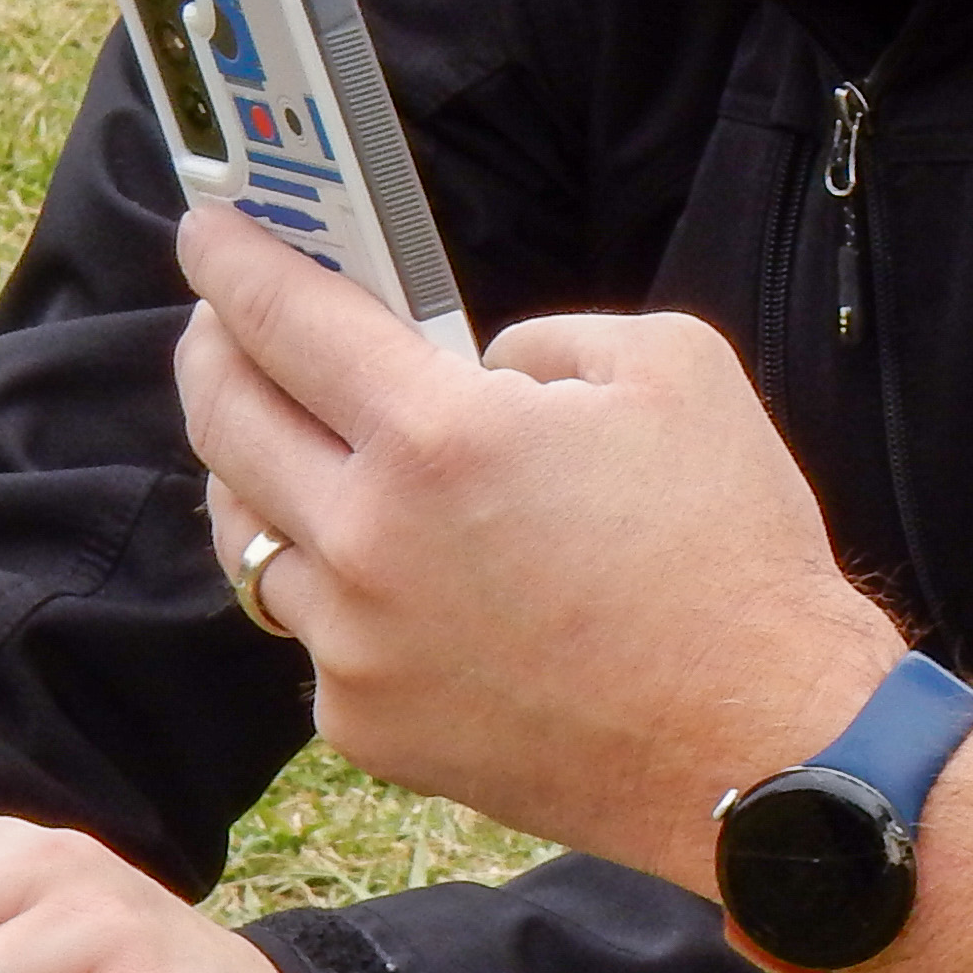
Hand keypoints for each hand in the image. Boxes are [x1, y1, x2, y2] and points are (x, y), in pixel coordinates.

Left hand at [174, 205, 897, 887]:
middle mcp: (368, 541)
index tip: (209, 232)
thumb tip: (479, 369)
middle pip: (224, 421)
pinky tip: (392, 574)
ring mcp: (356, 646)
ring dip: (256, 474)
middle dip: (211, 350)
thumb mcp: (670, 366)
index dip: (231, 260)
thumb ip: (545, 338)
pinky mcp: (367, 727)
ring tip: (290, 443)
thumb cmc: (732, 548)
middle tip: (224, 323)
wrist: (764, 740)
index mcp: (437, 435)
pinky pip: (314, 635)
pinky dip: (337, 589)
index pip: (282, 318)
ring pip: (246, 538)